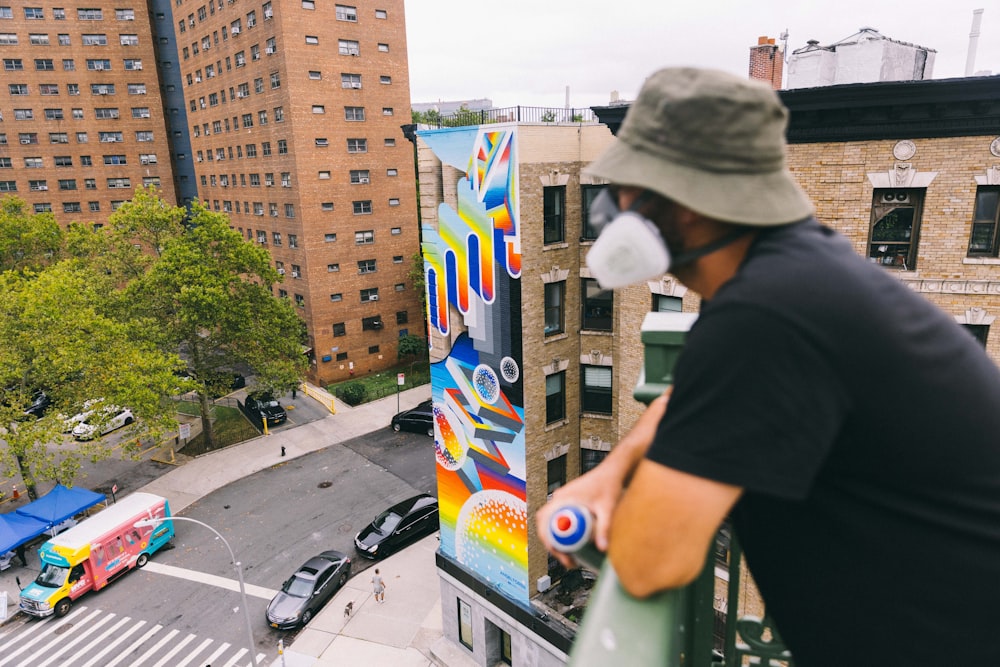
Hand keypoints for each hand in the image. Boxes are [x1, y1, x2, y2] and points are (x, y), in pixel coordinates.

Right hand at [535, 390, 670, 568]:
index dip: (549, 542)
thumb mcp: (607, 508)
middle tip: (568, 561)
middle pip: (545, 525)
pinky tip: (572, 543)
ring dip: (556, 540)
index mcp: (562, 498)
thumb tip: (602, 549)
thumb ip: (604, 528)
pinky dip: (560, 532)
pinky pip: (558, 519)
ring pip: (550, 523)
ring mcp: (562, 499)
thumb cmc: (609, 485)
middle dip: (553, 545)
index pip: (545, 522)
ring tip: (571, 556)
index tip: (562, 556)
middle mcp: (559, 498)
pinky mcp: (568, 501)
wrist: (613, 470)